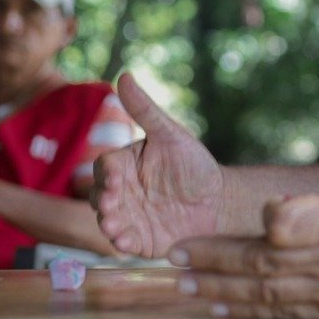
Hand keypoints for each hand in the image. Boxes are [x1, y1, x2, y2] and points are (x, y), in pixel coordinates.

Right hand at [93, 72, 222, 257]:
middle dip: (103, 200)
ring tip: (113, 226)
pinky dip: (122, 244)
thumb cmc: (193, 164)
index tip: (116, 178)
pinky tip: (126, 243)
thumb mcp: (171, 134)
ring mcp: (128, 218)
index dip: (108, 173)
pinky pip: (125, 244)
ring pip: (108, 221)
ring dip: (108, 223)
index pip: (106, 167)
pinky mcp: (139, 241)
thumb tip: (124, 75)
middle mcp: (120, 193)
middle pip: (100, 196)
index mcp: (124, 166)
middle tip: (110, 203)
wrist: (219, 201)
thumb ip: (146, 110)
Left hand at [172, 97, 318, 318]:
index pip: (289, 224)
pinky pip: (282, 314)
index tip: (264, 208)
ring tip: (181, 284)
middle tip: (174, 253)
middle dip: (214, 260)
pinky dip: (246, 313)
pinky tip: (218, 308)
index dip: (269, 217)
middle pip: (262, 264)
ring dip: (220, 290)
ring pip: (265, 295)